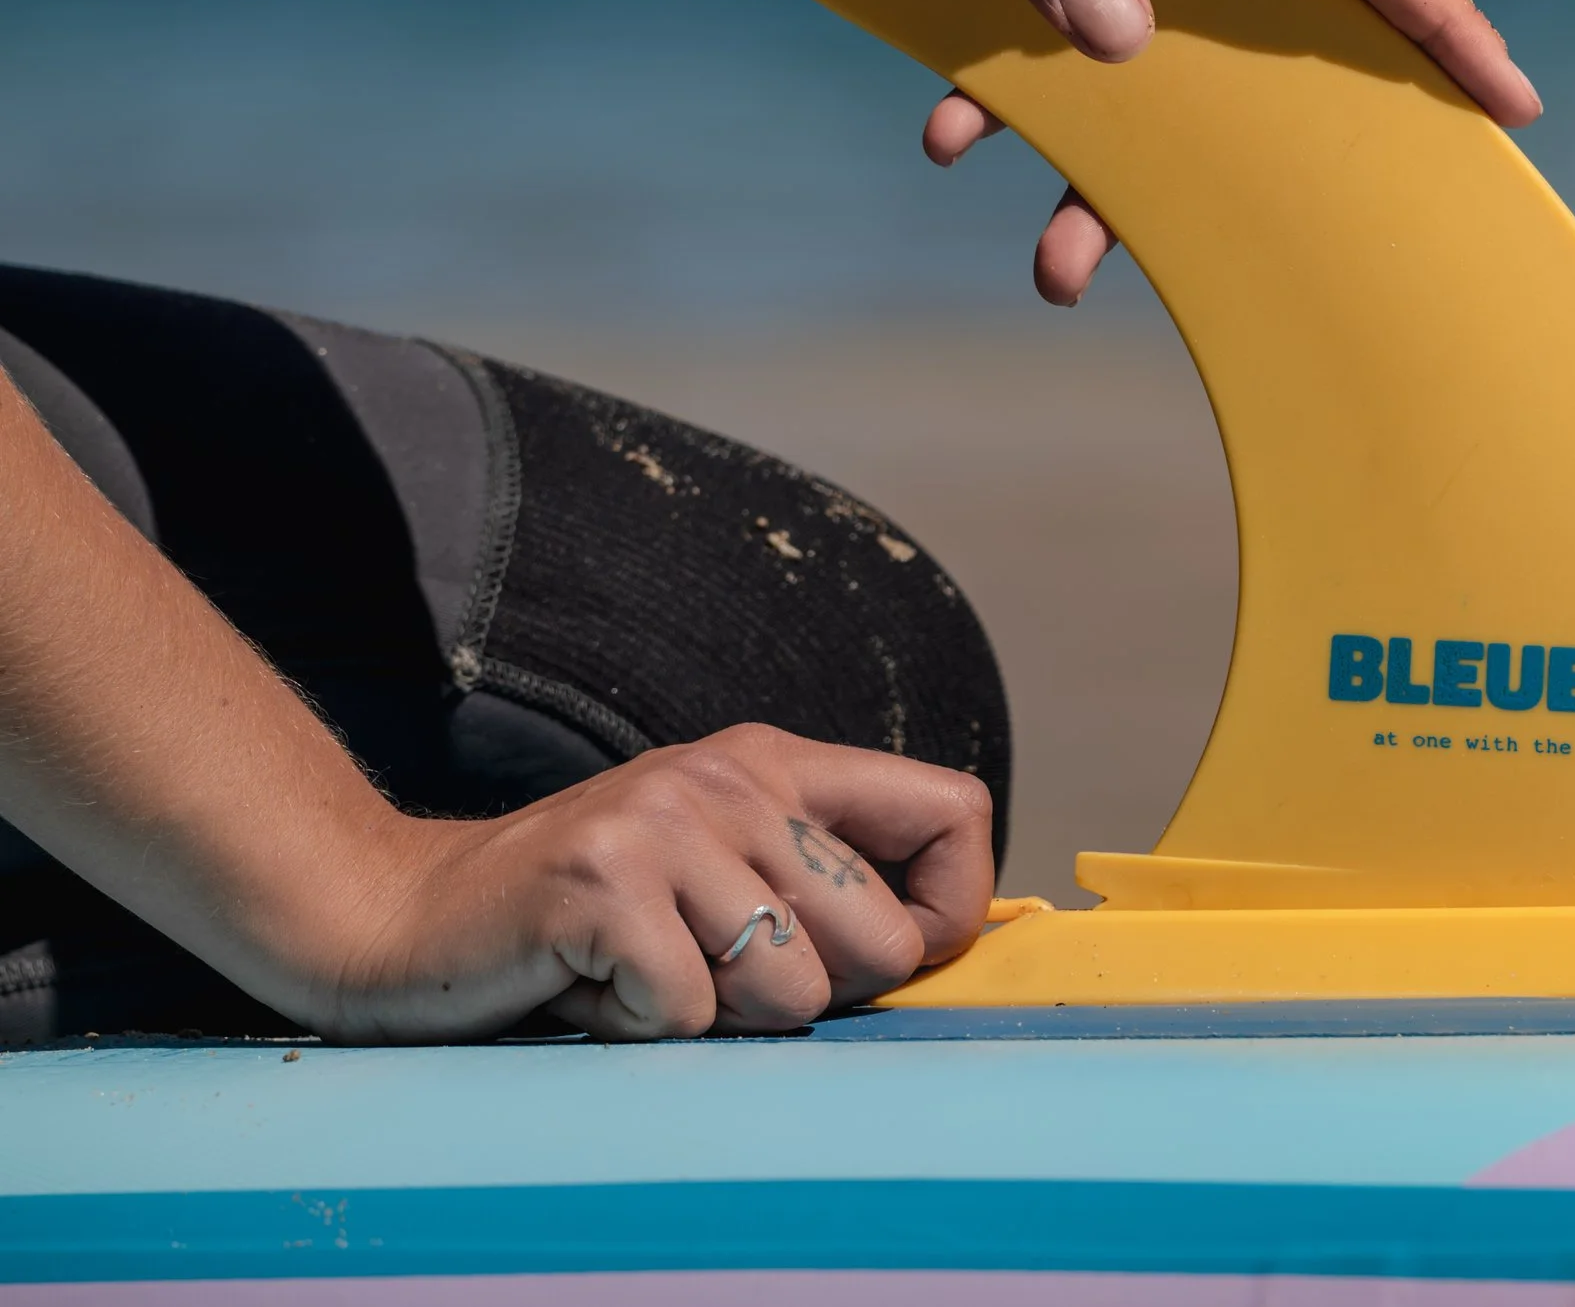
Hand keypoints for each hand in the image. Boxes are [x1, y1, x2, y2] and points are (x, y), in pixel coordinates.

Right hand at [323, 726, 992, 1041]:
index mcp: (778, 764)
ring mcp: (666, 821)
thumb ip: (820, 889)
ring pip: (793, 991)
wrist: (400, 917)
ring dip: (718, 1018)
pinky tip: (589, 985)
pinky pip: (692, 1015)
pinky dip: (640, 1028)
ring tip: (642, 971)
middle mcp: (734, 775)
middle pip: (886, 941)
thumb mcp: (718, 873)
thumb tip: (938, 950)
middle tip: (716, 975)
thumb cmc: (582, 923)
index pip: (957, 811)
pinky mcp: (604, 882)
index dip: (947, 913)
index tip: (887, 961)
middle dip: (814, 995)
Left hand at [709, 0, 1541, 304]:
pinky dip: (1015, 112)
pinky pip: (1072, 54)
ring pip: (1165, 69)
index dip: (1436, 15)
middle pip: (1282, 20)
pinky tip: (950, 137)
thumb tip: (1122, 42)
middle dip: (1285, 139)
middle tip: (1338, 228)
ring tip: (1058, 267)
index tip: (1505, 96)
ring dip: (1110, 173)